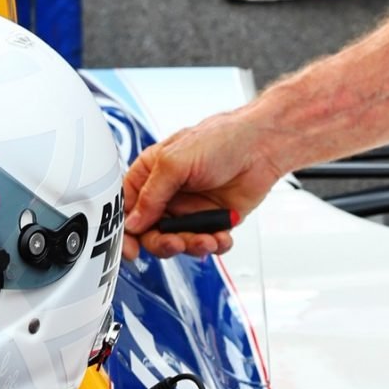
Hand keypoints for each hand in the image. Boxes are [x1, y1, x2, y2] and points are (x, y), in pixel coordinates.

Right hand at [122, 109, 286, 259]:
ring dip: (190, 245)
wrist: (262, 146)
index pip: (127, 210)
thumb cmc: (221, 139)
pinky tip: (220, 236)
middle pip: (150, 233)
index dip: (127, 232)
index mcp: (150, 176)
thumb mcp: (175, 161)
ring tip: (205, 239)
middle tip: (175, 243)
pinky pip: (205, 244)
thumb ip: (151, 194)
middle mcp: (167, 195)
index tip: (131, 250)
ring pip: (177, 242)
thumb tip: (134, 222)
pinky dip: (214, 245)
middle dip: (162, 243)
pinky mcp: (212, 221)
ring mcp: (189, 210)